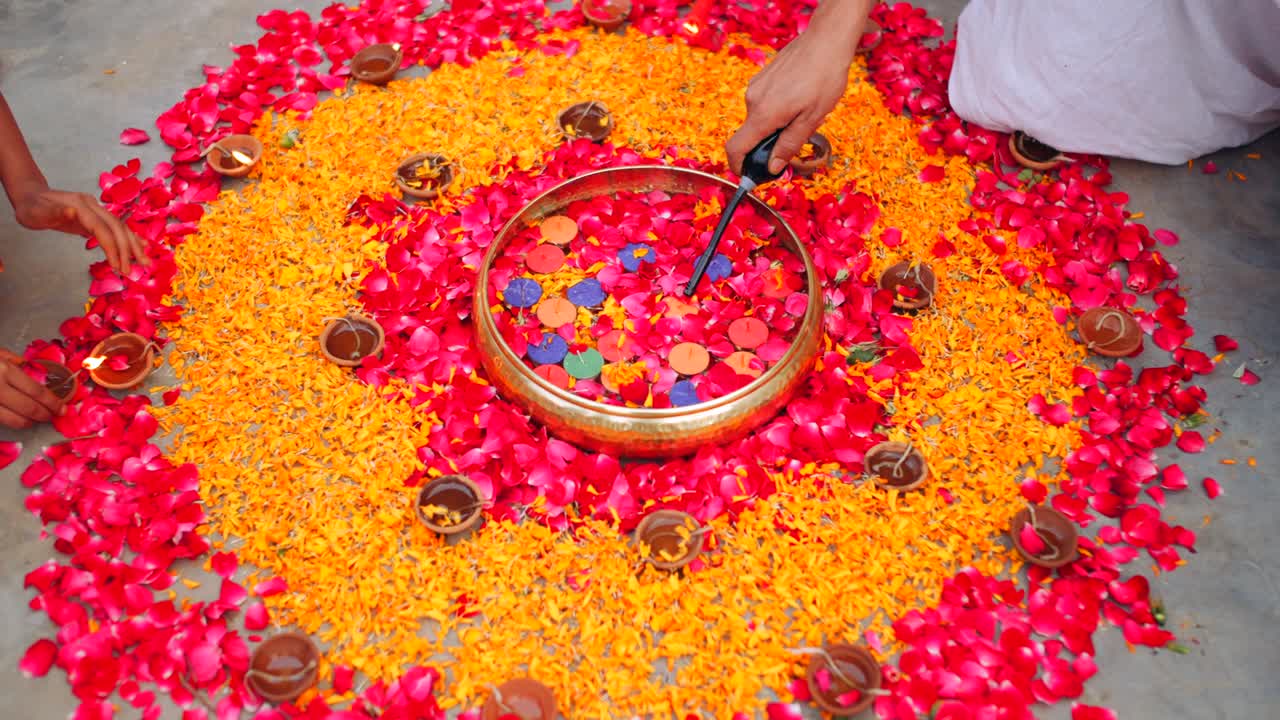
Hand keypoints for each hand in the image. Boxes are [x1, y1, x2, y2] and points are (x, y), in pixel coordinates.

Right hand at [0, 358, 63, 429]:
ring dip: (30, 422)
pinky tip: (19, 418)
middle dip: (45, 414)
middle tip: (52, 415)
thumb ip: (17, 362)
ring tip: (37, 418)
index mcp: (5, 371)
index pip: (37, 391)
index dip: (53, 403)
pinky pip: (3, 422)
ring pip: (16, 420)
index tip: (62, 408)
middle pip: (30, 408)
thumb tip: (38, 374)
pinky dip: (14, 422)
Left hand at [13, 186, 147, 273]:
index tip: (118, 266)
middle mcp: (93, 206)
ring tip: (145, 262)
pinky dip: (130, 238)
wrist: (32, 196)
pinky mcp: (97, 217)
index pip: (102, 228)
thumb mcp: (37, 211)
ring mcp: (97, 210)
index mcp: (81, 205)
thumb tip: (74, 211)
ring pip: (121, 227)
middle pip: (117, 227)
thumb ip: (56, 211)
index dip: (112, 247)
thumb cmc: (31, 207)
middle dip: (127, 250)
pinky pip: (117, 228)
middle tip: (130, 272)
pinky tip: (141, 247)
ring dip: (134, 245)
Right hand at [725, 2, 867, 174]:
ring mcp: (756, 87)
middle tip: (793, 146)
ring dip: (773, 128)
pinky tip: (797, 102)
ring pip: (758, 119)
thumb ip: (789, 145)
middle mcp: (752, 100)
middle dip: (766, 147)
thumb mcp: (812, 118)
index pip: (736, 148)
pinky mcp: (762, 78)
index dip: (738, 167)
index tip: (750, 176)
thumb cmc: (825, 78)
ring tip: (802, 117)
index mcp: (763, 114)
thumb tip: (772, 167)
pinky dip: (775, 112)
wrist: (826, 40)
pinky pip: (763, 104)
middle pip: (749, 135)